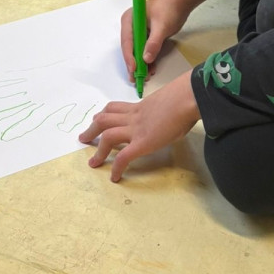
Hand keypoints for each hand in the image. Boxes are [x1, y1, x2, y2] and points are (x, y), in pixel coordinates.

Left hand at [79, 72, 199, 180]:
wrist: (189, 97)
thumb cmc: (187, 96)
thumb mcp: (171, 101)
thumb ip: (165, 109)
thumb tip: (173, 114)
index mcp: (140, 106)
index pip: (116, 108)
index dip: (105, 114)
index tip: (98, 119)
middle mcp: (134, 116)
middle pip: (105, 119)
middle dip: (92, 129)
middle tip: (84, 137)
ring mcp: (137, 129)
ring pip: (108, 136)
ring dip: (98, 149)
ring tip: (93, 162)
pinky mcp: (143, 142)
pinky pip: (124, 157)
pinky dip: (117, 168)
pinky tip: (115, 177)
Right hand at [120, 0, 190, 83]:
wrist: (182, 0)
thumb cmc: (169, 9)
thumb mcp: (162, 26)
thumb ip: (153, 43)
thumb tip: (146, 59)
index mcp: (129, 20)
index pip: (126, 42)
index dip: (129, 57)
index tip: (133, 69)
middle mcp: (132, 26)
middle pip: (130, 48)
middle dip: (134, 63)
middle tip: (136, 79)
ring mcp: (140, 31)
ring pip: (138, 51)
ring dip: (142, 63)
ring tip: (145, 76)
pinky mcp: (148, 35)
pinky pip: (146, 49)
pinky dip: (149, 59)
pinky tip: (152, 69)